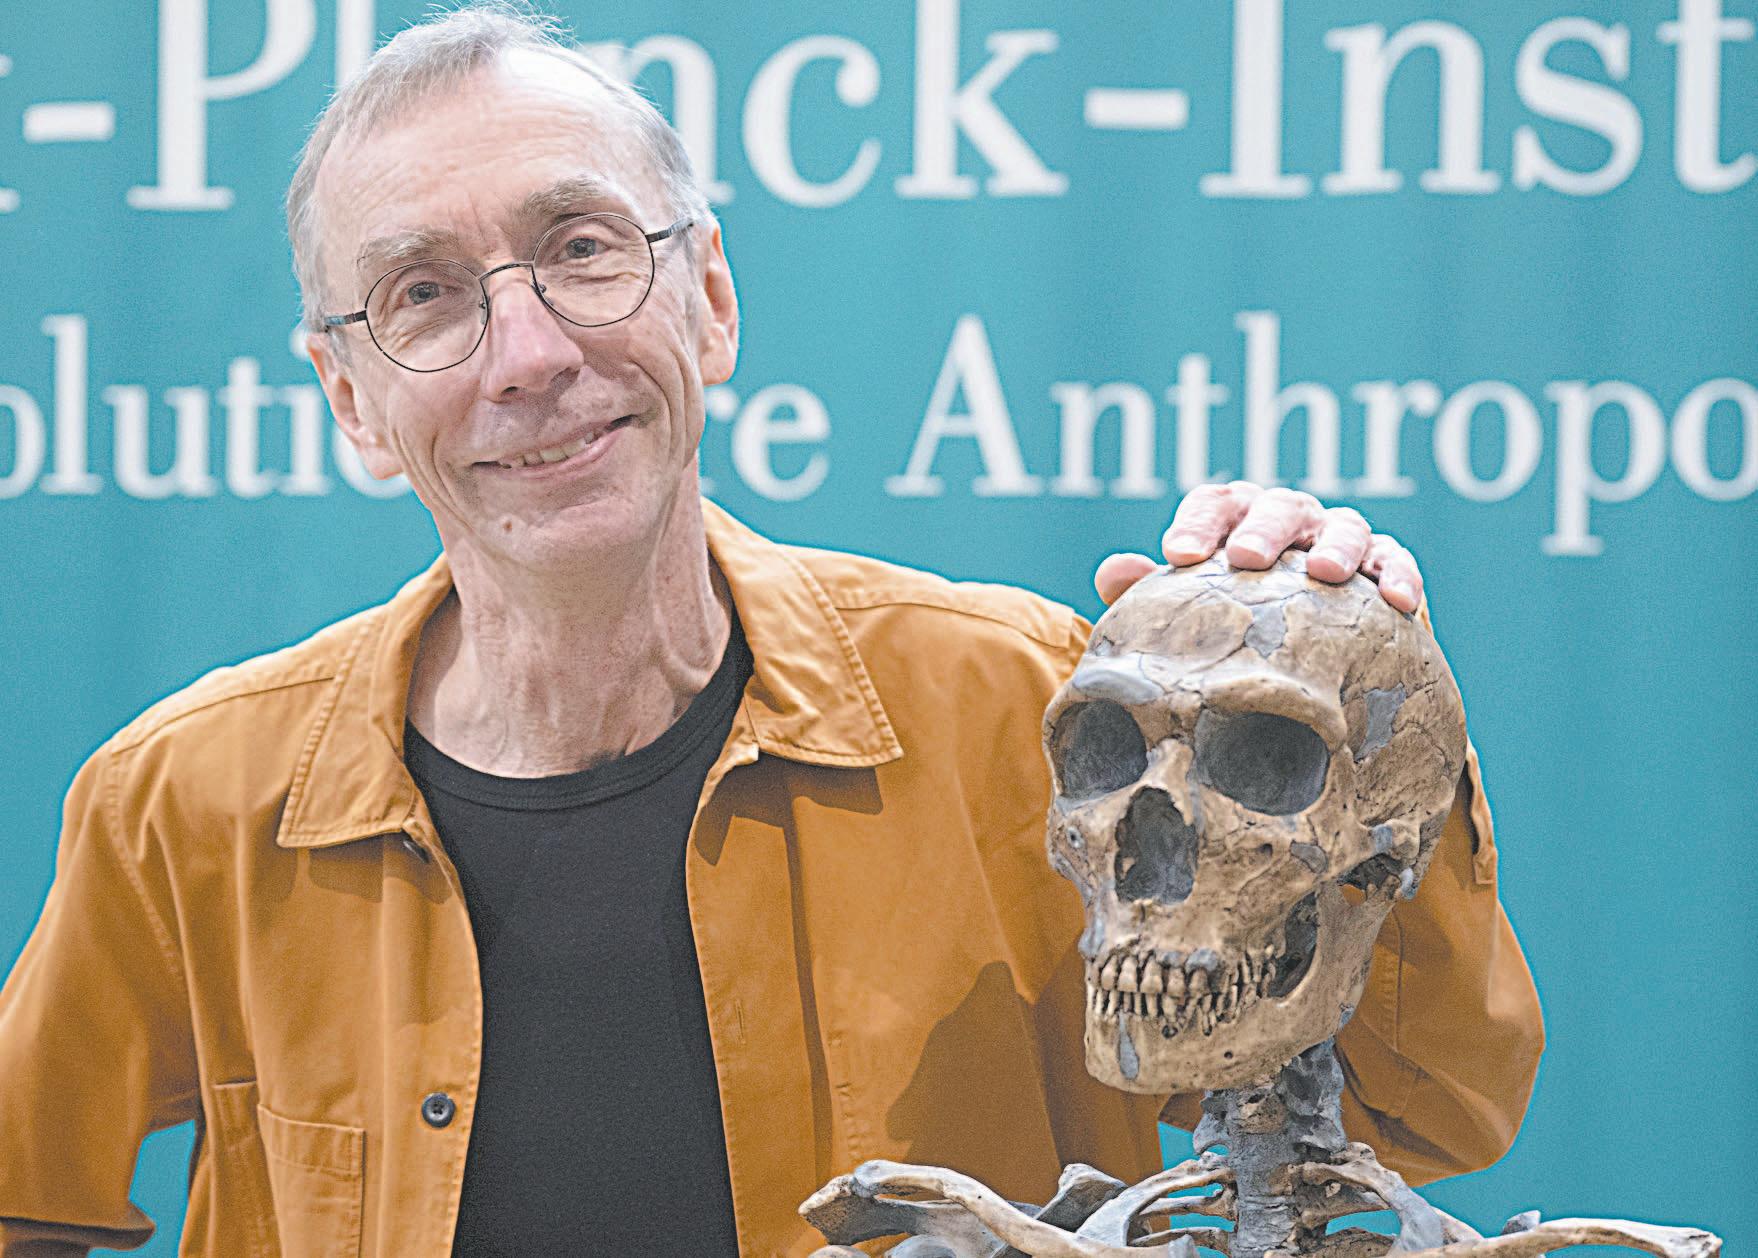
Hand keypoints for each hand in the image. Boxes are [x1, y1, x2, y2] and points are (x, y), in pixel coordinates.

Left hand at [1093, 482, 1424, 612]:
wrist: (1302, 652)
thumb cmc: (1229, 619)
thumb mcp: (1189, 607)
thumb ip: (1149, 591)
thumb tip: (1112, 574)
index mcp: (1236, 519)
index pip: (1215, 504)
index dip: (1196, 525)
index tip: (1177, 557)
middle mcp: (1288, 518)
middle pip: (1278, 508)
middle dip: (1262, 530)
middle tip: (1246, 560)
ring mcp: (1338, 538)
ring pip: (1344, 527)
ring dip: (1335, 547)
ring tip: (1323, 574)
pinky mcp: (1384, 567)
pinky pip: (1395, 562)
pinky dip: (1400, 575)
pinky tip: (1400, 602)